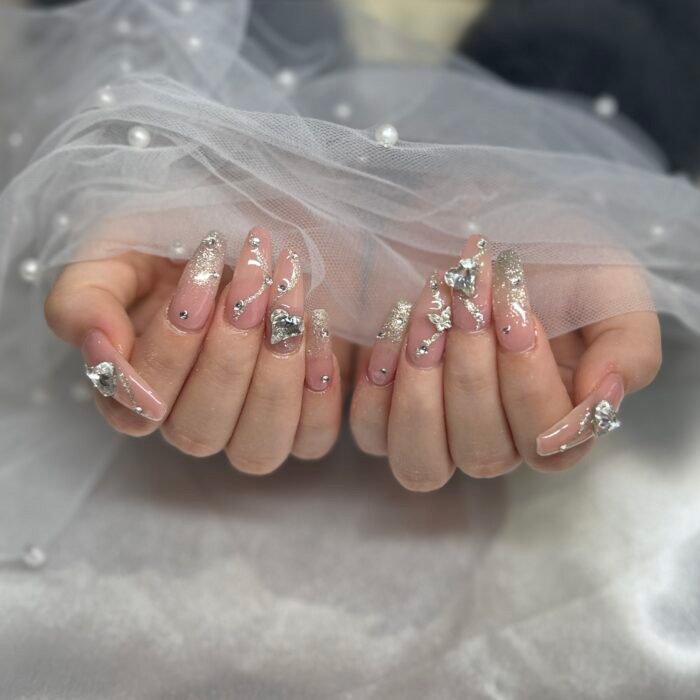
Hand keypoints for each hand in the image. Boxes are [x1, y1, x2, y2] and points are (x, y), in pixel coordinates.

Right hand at [45, 229, 347, 471]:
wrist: (260, 225)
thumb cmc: (181, 236)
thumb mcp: (116, 248)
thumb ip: (84, 299)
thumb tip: (100, 352)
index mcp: (138, 387)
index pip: (139, 408)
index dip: (169, 351)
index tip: (196, 281)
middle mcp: (193, 417)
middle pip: (199, 430)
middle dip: (227, 352)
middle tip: (248, 278)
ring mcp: (250, 425)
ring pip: (256, 449)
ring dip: (274, 372)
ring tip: (287, 297)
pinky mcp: (305, 419)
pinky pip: (312, 437)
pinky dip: (317, 389)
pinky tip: (318, 324)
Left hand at [350, 235, 661, 490]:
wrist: (477, 218)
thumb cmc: (548, 253)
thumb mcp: (608, 283)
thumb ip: (628, 343)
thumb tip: (603, 397)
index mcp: (554, 417)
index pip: (547, 445)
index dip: (528, 385)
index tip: (516, 311)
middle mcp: (495, 437)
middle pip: (482, 452)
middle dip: (471, 370)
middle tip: (469, 295)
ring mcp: (436, 431)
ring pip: (423, 462)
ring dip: (422, 390)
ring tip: (428, 315)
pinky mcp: (385, 410)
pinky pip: (372, 434)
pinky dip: (379, 389)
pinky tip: (394, 330)